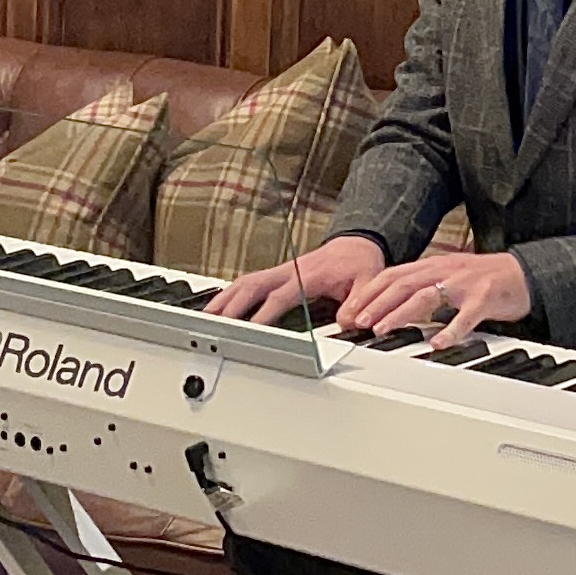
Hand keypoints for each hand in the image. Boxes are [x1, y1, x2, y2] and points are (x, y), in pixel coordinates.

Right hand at [203, 235, 386, 326]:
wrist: (356, 245)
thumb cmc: (359, 264)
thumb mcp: (368, 282)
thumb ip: (358, 303)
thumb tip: (347, 322)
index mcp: (309, 274)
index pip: (281, 295)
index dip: (265, 313)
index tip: (251, 329)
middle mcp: (290, 271)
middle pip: (253, 285)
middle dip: (233, 305)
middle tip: (215, 325)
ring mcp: (281, 271)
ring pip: (246, 282)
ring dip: (225, 299)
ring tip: (207, 318)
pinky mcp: (278, 275)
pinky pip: (249, 282)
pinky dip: (231, 294)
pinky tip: (220, 306)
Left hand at [338, 252, 531, 349]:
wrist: (522, 274)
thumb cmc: (481, 280)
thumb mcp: (445, 278)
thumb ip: (419, 287)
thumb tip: (387, 303)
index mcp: (432, 266)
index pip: (392, 275)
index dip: (369, 292)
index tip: (350, 311)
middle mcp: (444, 270)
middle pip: (403, 283)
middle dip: (377, 303)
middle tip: (359, 322)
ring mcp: (464, 283)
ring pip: (427, 296)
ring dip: (401, 314)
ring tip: (384, 330)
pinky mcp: (485, 297)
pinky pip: (466, 315)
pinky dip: (451, 330)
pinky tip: (439, 344)